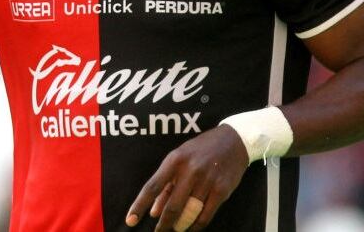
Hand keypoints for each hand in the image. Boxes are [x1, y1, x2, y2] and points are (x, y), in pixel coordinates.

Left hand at [126, 125, 248, 230]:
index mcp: (175, 160)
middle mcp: (190, 170)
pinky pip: (206, 215)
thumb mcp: (180, 158)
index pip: (152, 187)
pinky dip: (196, 225)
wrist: (234, 140)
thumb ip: (166, 184)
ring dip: (180, 226)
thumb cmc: (201, 149)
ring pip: (189, 213)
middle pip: (172, 206)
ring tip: (175, 230)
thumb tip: (154, 211)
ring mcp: (207, 180)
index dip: (139, 205)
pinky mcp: (221, 189)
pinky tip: (191, 228)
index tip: (130, 221)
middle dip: (163, 224)